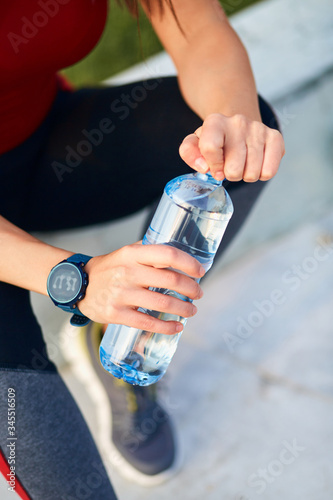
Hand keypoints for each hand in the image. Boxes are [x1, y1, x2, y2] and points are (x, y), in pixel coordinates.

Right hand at [79, 242, 204, 333]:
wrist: (78, 285)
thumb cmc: (109, 268)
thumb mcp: (126, 253)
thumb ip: (150, 252)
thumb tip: (180, 253)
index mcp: (132, 253)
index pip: (168, 255)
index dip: (189, 264)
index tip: (200, 271)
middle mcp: (128, 272)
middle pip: (170, 281)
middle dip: (191, 289)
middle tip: (198, 294)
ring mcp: (121, 294)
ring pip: (163, 304)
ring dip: (184, 309)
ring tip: (191, 310)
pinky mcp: (115, 314)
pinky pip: (148, 323)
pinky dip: (167, 327)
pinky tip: (177, 327)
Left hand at [179, 113, 284, 181]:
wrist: (239, 126)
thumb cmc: (216, 140)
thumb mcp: (196, 143)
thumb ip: (189, 152)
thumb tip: (203, 167)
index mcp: (215, 121)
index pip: (210, 148)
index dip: (213, 166)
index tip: (215, 168)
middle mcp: (238, 122)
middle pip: (234, 168)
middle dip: (230, 174)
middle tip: (230, 165)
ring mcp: (258, 129)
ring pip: (252, 173)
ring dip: (245, 175)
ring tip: (242, 163)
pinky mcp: (275, 137)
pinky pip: (269, 171)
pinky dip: (262, 174)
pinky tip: (256, 163)